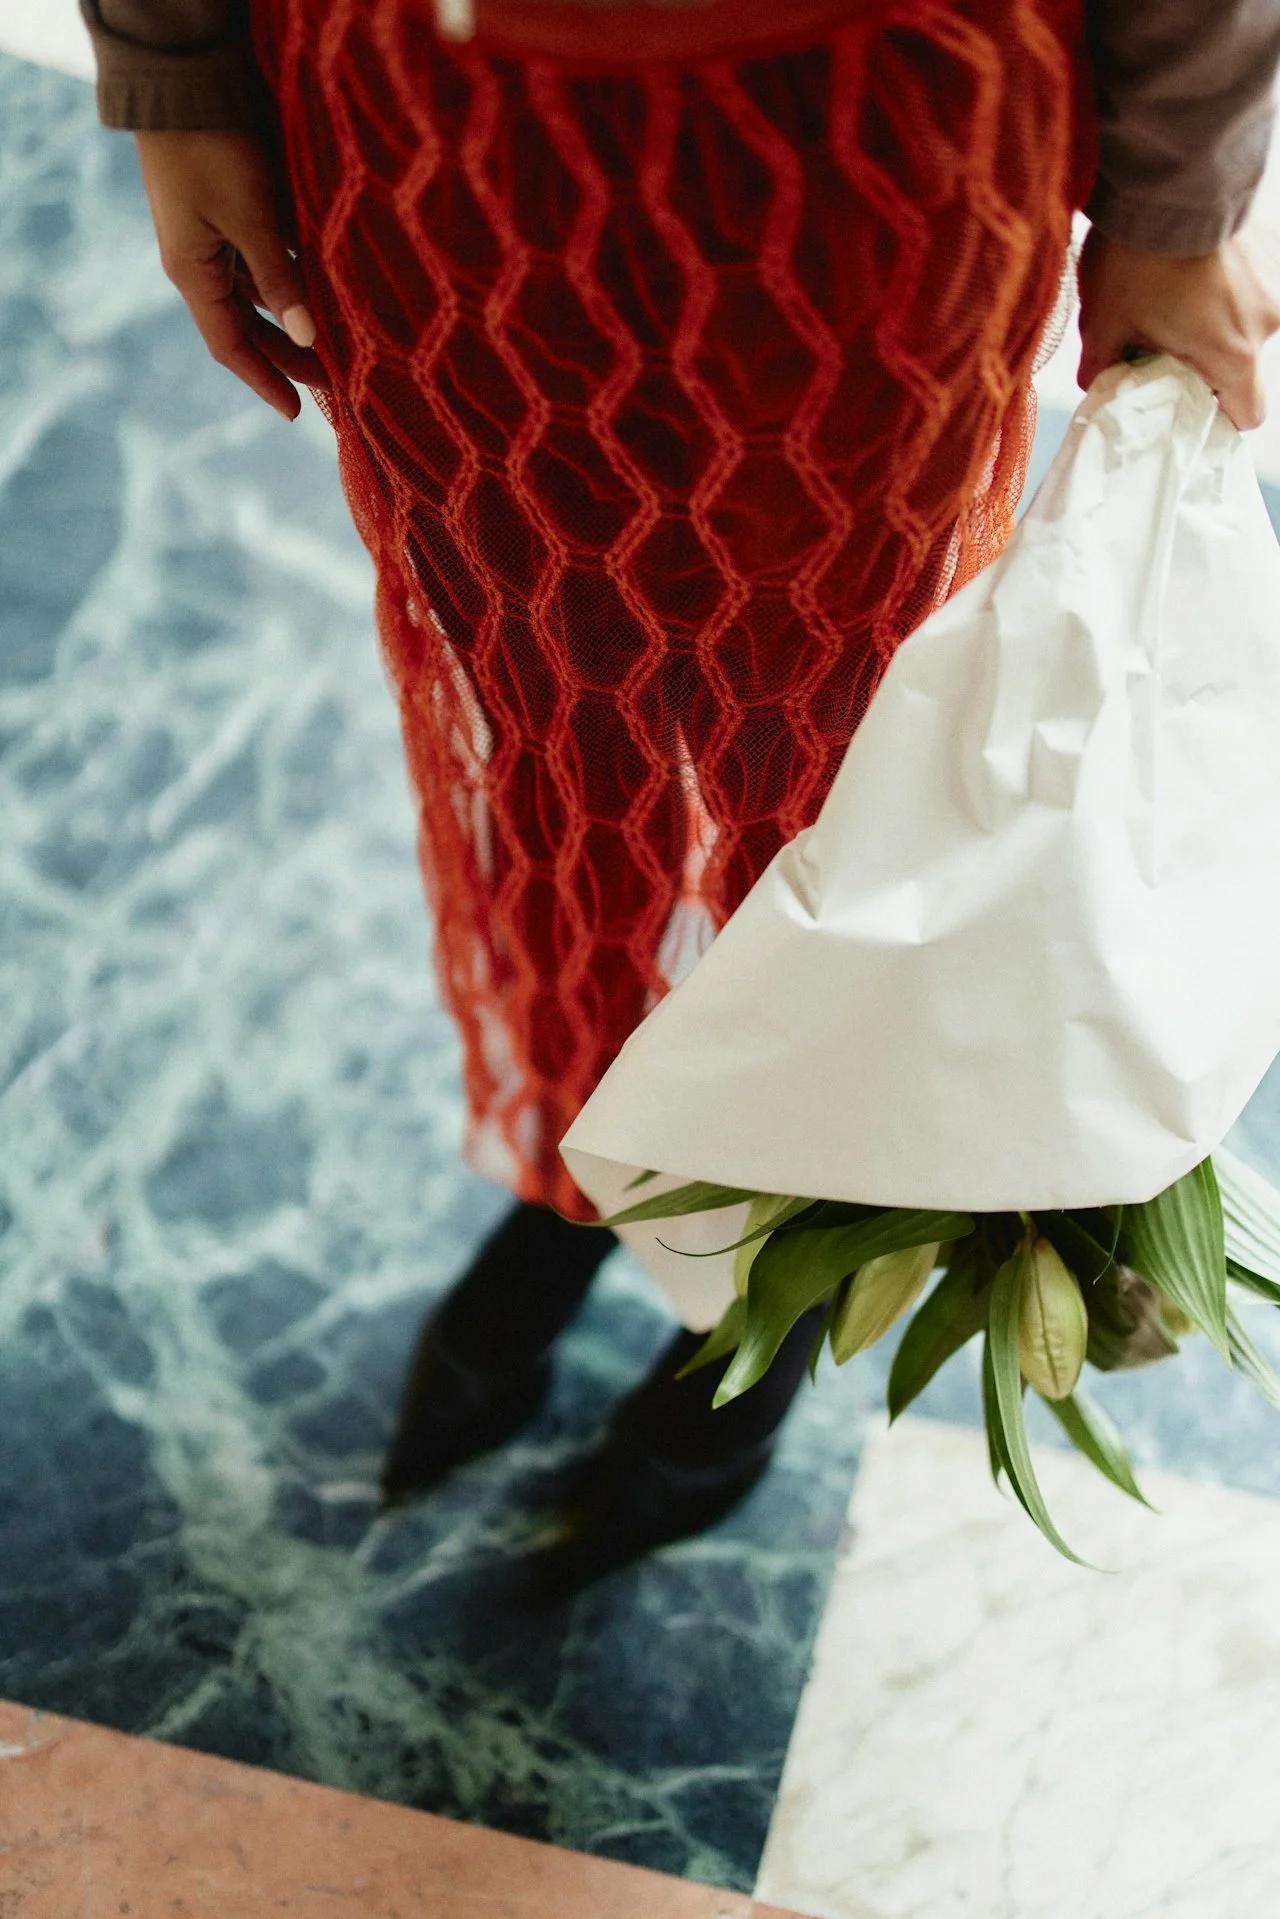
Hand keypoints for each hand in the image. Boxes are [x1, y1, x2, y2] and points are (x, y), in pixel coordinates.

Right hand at [134, 130, 325, 420]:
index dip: (265, 380)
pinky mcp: (230, 212)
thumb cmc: (213, 148)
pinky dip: (295, 280)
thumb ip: (280, 277)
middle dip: (290, 354)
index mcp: (194, 273)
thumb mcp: (250, 216)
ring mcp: (215, 238)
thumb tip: (309, 338)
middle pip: (249, 326)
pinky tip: (328, 291)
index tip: (297, 414)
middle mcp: (202, 263)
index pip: (231, 345)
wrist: (186, 82)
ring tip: (341, 342)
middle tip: (336, 382)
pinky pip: (265, 261)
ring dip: (297, 318)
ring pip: (261, 294)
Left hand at [1077, 226, 1279, 429]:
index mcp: (1234, 356)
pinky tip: (1190, 261)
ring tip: (1174, 293)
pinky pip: (1251, 277)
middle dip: (1206, 358)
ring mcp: (1275, 279)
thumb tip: (1095, 380)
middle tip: (1164, 340)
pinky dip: (1225, 279)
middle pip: (1243, 361)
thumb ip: (1102, 362)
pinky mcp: (1272, 242)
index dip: (1218, 414)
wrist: (1169, 174)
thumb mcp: (1105, 321)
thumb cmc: (1139, 256)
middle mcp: (1268, 321)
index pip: (1247, 414)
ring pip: (1247, 316)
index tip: (1187, 403)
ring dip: (1216, 315)